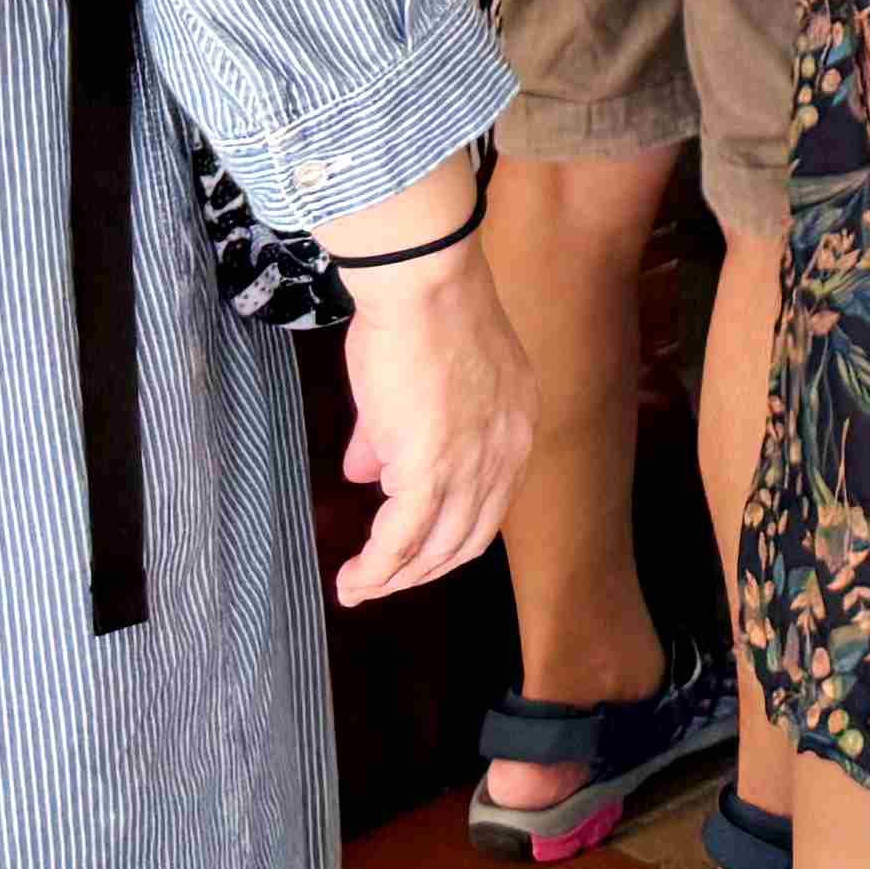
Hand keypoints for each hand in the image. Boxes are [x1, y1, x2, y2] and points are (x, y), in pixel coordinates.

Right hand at [331, 243, 535, 603]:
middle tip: (381, 581)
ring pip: (435, 548)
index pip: (490, 503)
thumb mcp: (418, 382)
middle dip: (422, 569)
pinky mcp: (431, 468)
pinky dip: (377, 567)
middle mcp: (506, 453)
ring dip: (394, 577)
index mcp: (515, 427)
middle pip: (467, 538)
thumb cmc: (420, 315)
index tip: (413, 549)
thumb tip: (368, 473)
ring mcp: (473, 465)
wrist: (424, 281)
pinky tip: (354, 578)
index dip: (450, 534)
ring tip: (357, 587)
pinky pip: (402, 538)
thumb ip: (395, 435)